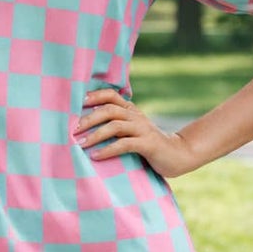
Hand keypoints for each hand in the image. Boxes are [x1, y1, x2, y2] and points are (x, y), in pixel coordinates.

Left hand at [73, 89, 199, 178]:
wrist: (179, 155)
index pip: (111, 95)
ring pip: (115, 125)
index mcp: (131, 111)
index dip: (95, 96)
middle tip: (73, 129)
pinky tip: (96, 156)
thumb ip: (116, 127)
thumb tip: (87, 127)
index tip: (77, 102)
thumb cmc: (149, 145)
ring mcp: (143, 129)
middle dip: (89, 118)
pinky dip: (108, 150)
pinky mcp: (148, 144)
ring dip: (95, 134)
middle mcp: (136, 117)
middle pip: (109, 110)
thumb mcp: (132, 132)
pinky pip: (125, 144)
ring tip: (81, 144)